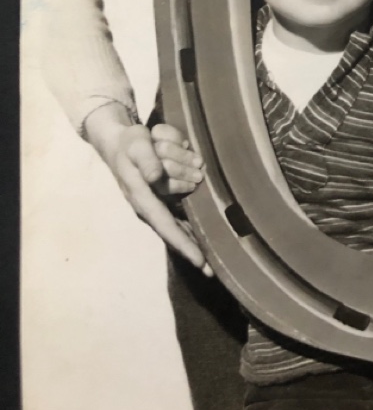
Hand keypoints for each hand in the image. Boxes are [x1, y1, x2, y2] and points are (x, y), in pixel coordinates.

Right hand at [83, 102, 212, 275]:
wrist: (119, 141)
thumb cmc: (130, 145)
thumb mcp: (137, 147)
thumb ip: (147, 161)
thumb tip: (155, 178)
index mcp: (142, 199)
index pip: (166, 227)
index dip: (183, 245)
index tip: (200, 263)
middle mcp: (150, 207)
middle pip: (176, 232)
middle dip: (194, 248)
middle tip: (214, 268)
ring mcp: (156, 204)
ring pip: (180, 225)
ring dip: (195, 237)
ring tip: (215, 256)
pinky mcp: (162, 198)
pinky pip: (180, 216)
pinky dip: (193, 225)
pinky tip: (207, 232)